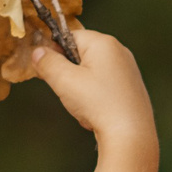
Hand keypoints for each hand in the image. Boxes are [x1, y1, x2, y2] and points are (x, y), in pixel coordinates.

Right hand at [29, 29, 154, 148]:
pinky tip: (97, 112)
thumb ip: (48, 63)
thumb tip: (38, 51)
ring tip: (85, 105)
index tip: (48, 69)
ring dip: (82, 87)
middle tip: (68, 91)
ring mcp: (129, 70)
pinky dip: (97, 97)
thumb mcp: (64, 81)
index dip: (55, 51)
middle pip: (82, 54)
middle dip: (70, 72)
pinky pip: (106, 86)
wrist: (130, 135)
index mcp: (104, 43)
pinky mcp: (132, 87)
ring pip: (93, 72)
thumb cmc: (98, 103)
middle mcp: (120, 51)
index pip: (70, 36)